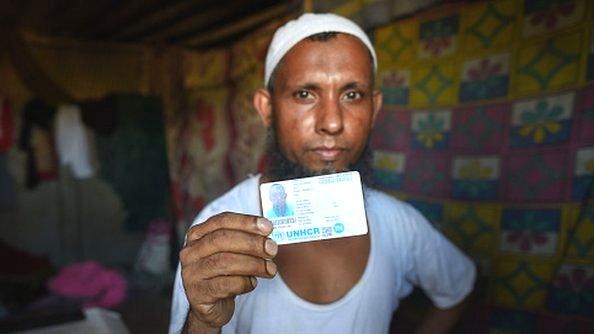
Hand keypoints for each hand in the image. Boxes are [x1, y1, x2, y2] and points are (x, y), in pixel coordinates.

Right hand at [180, 213, 277, 330]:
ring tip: (270, 269)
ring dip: (253, 264)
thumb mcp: (233, 253)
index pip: (222, 221)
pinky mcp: (197, 294)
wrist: (211, 306)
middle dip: (252, 243)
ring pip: (224, 262)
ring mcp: (191, 273)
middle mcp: (190, 252)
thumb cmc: (225, 274)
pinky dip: (244, 282)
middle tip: (272, 249)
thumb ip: (246, 239)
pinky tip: (253, 283)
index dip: (246, 222)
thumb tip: (268, 232)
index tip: (268, 227)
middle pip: (222, 240)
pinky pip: (224, 285)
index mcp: (198, 234)